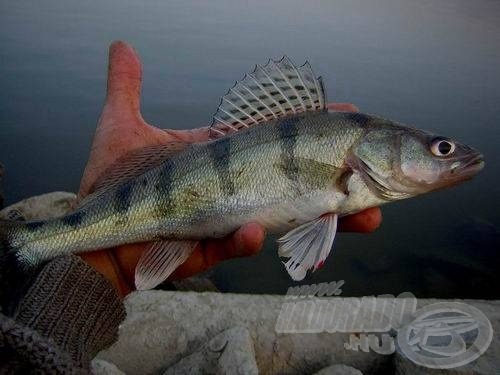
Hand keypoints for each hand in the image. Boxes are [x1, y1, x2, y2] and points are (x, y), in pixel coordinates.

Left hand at [78, 41, 381, 295]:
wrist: (97, 233)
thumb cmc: (111, 183)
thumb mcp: (121, 127)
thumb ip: (128, 86)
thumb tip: (122, 44)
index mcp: (222, 157)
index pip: (277, 139)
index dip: (311, 130)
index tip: (349, 114)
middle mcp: (234, 188)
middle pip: (296, 186)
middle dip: (341, 187)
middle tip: (381, 186)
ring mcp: (224, 219)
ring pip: (283, 221)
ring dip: (323, 221)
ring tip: (360, 217)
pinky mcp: (206, 248)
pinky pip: (231, 245)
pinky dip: (243, 240)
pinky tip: (257, 231)